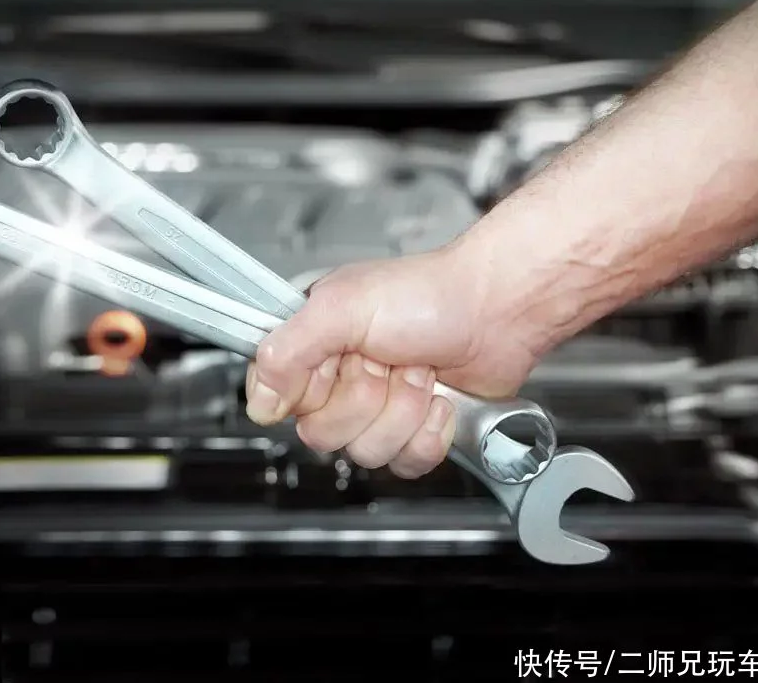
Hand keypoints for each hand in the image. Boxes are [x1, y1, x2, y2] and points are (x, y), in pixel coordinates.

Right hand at [244, 245, 541, 478]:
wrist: (499, 309)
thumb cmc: (431, 294)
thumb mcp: (342, 308)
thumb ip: (287, 351)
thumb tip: (259, 402)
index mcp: (312, 342)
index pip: (276, 397)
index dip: (309, 391)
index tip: (336, 367)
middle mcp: (339, 376)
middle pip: (321, 433)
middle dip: (366, 399)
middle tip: (388, 361)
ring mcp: (376, 406)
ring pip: (365, 452)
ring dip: (403, 412)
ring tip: (419, 372)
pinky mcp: (411, 429)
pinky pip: (403, 463)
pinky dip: (429, 433)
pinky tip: (438, 399)